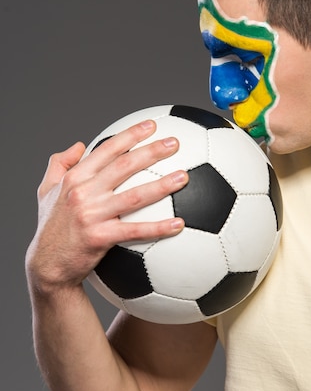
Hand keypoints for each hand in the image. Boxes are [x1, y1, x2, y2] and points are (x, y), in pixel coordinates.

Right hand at [26, 120, 187, 293]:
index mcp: (75, 178)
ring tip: (184, 177)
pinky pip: (135, 231)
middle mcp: (83, 192)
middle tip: (175, 143)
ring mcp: (92, 215)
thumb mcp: (46, 191)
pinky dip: (158, 228)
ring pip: (134, 196)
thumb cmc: (51, 227)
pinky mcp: (100, 238)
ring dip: (162, 185)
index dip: (130, 135)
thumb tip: (80, 144)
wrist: (47, 265)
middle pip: (124, 166)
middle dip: (152, 151)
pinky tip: (179, 224)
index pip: (107, 150)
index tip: (151, 125)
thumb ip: (59, 164)